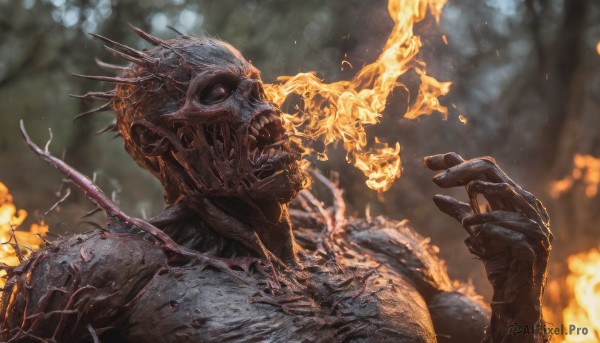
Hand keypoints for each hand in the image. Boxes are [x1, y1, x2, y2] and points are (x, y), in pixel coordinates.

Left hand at [424, 152, 552, 342]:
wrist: (515, 293)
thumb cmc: (498, 257)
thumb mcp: (475, 230)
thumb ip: (460, 211)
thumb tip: (436, 196)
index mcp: (513, 197)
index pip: (485, 167)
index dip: (456, 162)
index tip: (426, 162)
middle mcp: (527, 205)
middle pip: (493, 174)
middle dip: (463, 173)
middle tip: (436, 182)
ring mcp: (535, 225)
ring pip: (507, 199)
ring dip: (481, 208)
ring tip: (463, 222)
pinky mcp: (536, 249)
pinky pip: (516, 234)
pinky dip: (495, 231)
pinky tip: (479, 236)